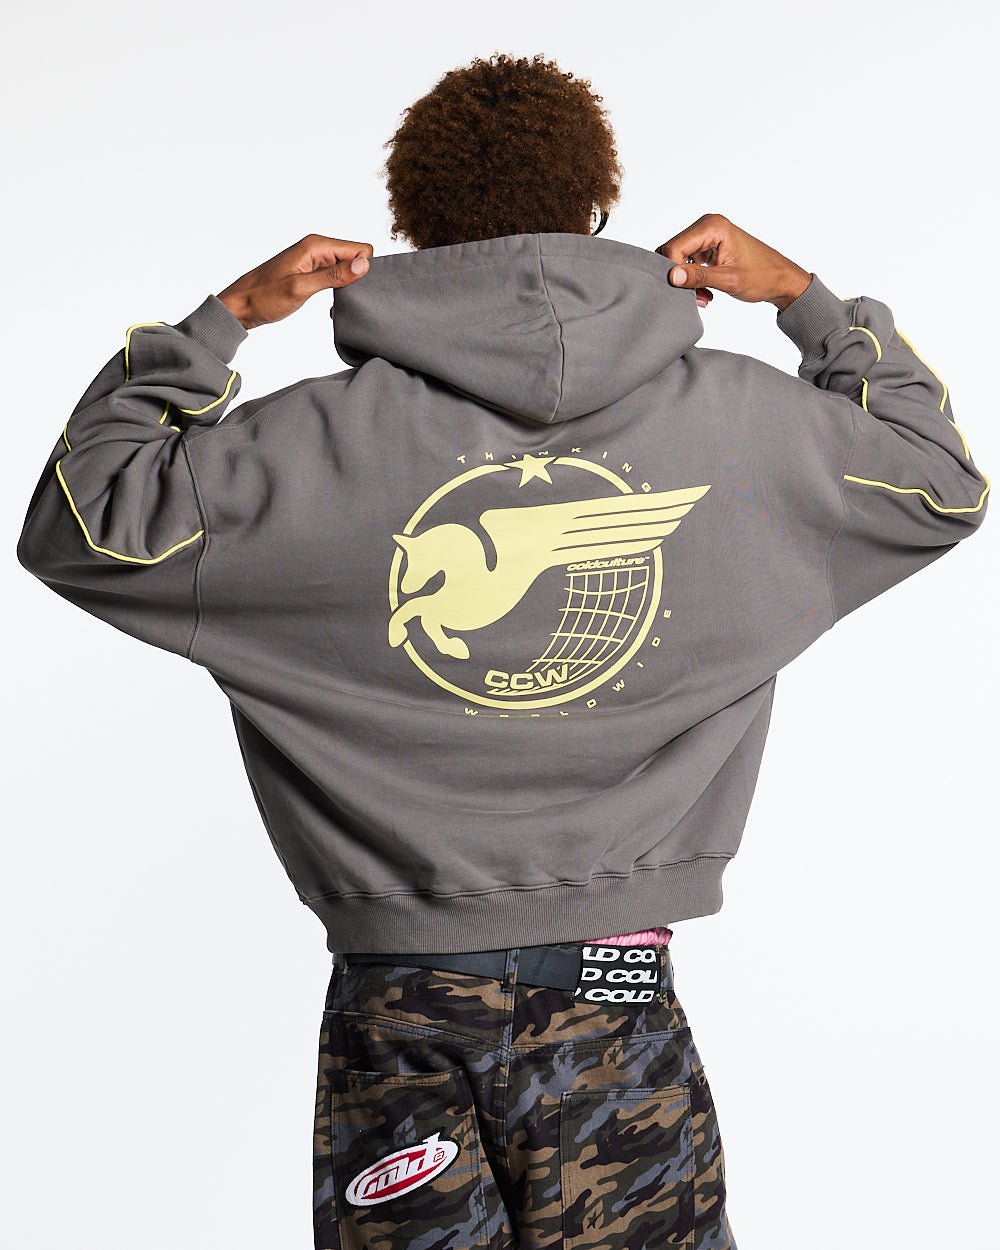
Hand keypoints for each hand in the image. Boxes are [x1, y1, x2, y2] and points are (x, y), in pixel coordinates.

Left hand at [216, 234, 373, 329]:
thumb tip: (363, 265)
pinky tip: (330, 304)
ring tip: (334, 304)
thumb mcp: (300, 288)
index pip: (360, 249)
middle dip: (357, 279)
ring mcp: (314, 258)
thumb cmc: (264, 297)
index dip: (363, 270)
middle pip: (356, 257)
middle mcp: (317, 247)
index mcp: (315, 245)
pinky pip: (336, 275)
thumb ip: (333, 276)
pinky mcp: (311, 270)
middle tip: (342, 299)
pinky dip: (337, 289)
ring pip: (348, 267)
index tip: (352, 289)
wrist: (241, 305)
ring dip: (347, 286)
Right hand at [655, 214, 810, 310]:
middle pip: (673, 252)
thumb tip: (672, 276)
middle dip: (680, 278)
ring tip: (704, 296)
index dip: (674, 272)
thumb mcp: (730, 280)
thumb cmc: (763, 276)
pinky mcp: (707, 246)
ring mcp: (707, 235)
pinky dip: (692, 280)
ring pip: (678, 260)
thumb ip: (699, 277)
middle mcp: (707, 225)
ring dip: (687, 282)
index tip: (686, 292)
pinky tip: (706, 291)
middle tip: (697, 297)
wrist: (780, 279)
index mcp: (713, 226)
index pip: (674, 247)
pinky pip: (687, 262)